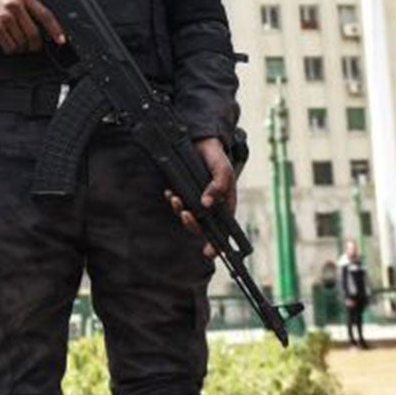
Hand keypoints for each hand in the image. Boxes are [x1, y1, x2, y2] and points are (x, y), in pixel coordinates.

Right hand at [0, 0, 64, 54]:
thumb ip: (27, 8)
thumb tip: (45, 27)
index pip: (45, 14)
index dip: (55, 29)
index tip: (61, 40)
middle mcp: (15, 4)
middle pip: (34, 33)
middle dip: (34, 45)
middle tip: (32, 48)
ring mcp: (5, 16)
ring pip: (22, 42)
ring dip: (19, 47)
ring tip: (12, 41)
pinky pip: (10, 46)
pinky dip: (9, 49)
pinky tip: (4, 43)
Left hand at [164, 137, 235, 256]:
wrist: (202, 142)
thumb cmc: (217, 158)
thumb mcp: (223, 169)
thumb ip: (218, 186)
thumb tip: (207, 204)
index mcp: (225, 205)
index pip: (223, 230)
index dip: (217, 244)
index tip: (209, 253)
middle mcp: (211, 207)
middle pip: (202, 226)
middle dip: (192, 225)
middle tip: (186, 215)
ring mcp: (196, 201)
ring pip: (188, 216)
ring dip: (180, 211)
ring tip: (176, 200)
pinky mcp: (184, 193)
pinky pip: (178, 203)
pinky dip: (173, 201)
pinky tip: (170, 192)